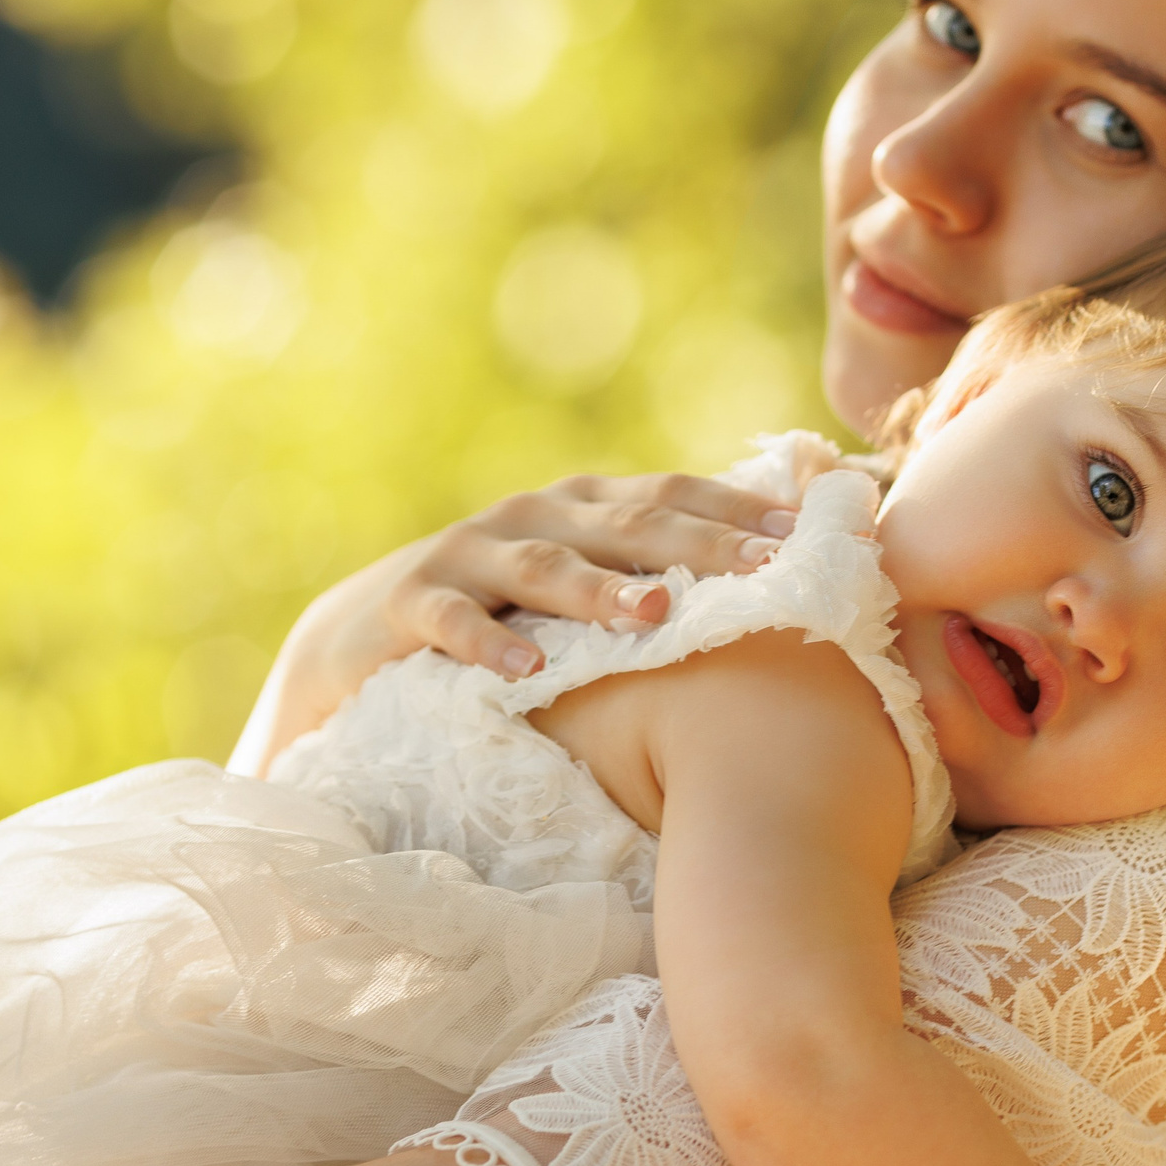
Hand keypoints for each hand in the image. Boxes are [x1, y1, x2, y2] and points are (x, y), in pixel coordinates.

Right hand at [230, 474, 799, 774]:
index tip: (808, 536)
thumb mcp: (577, 595)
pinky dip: (490, 644)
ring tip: (655, 613)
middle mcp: (533, 518)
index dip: (739, 511)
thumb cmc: (500, 622)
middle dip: (699, 544)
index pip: (672, 496)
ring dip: (602, 589)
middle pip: (626, 524)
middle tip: (763, 570)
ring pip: (545, 568)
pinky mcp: (409, 606)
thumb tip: (772, 589)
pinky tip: (529, 670)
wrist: (358, 645)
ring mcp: (469, 555)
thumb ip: (654, 580)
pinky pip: (452, 623)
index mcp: (584, 510)